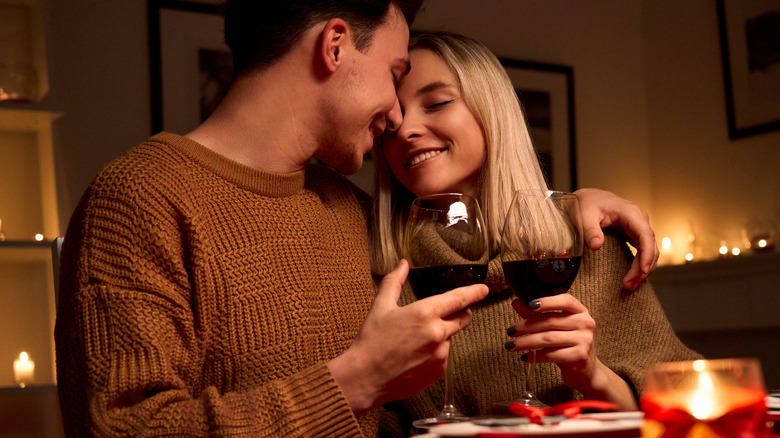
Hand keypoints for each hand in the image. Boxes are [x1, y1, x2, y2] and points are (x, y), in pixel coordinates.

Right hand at [328, 260, 488, 413]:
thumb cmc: (372, 341)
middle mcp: (438, 333)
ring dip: (440, 335)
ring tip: (413, 341)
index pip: (458, 299)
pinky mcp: (439, 370)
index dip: (473, 293)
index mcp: (425, 313)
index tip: (483, 289)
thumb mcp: (381, 306)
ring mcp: (440, 354)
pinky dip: (434, 353)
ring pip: (449, 338)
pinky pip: (443, 356)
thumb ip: (394, 282)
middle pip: (463, 319)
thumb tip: (403, 264)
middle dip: (458, 314)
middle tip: (438, 316)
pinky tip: (414, 356)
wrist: (365, 377)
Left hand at [506, 296, 597, 383]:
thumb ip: (536, 314)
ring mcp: (584, 340)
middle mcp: (585, 323)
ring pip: (548, 338)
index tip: (529, 305)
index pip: (565, 300)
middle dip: (526, 326)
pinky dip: (535, 356)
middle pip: (550, 321)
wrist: (586, 371)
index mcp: (580, 312)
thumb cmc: (568, 345)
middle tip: (510, 331)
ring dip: (525, 342)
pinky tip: (525, 357)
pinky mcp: (579, 357)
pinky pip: (551, 354)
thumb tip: (517, 302)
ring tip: (511, 345)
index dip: (547, 301)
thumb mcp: (555, 328)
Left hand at [574, 188, 657, 289]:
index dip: (647, 255)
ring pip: (649, 251)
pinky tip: (633, 277)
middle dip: (643, 268)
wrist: (587, 198)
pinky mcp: (634, 234)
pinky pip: (643, 251)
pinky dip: (640, 264)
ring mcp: (638, 227)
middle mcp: (639, 220)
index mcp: (630, 213)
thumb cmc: (586, 203)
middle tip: (629, 285)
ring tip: (630, 285)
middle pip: (650, 246)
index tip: (642, 271)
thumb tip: (597, 246)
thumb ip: (590, 230)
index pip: (646, 235)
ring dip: (643, 269)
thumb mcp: (584, 215)